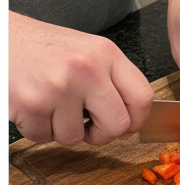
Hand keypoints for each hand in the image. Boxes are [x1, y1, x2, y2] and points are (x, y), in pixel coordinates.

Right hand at [9, 12, 154, 145]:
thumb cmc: (38, 47)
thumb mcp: (83, 50)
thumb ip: (109, 80)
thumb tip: (130, 119)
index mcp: (104, 53)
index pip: (143, 98)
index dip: (137, 119)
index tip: (126, 124)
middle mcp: (85, 68)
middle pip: (118, 126)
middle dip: (102, 134)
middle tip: (87, 125)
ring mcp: (58, 87)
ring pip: (77, 138)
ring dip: (62, 130)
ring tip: (49, 104)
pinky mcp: (32, 104)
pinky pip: (45, 137)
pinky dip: (37, 128)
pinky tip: (32, 104)